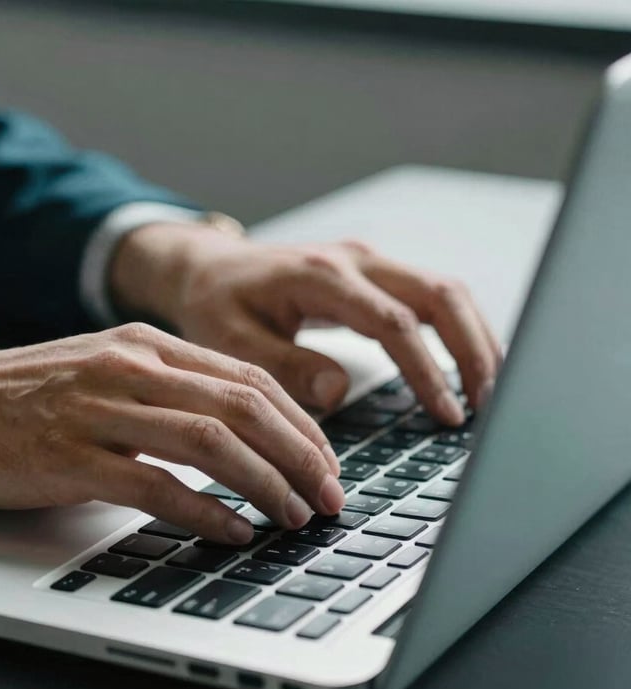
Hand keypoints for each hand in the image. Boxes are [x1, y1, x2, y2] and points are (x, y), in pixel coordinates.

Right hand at [0, 324, 343, 542]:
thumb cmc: (21, 396)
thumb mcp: (105, 373)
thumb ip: (167, 392)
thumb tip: (237, 434)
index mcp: (147, 345)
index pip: (248, 379)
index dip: (299, 423)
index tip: (326, 461)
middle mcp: (131, 368)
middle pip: (243, 407)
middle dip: (300, 455)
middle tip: (330, 495)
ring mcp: (100, 410)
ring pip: (210, 441)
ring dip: (265, 483)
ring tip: (295, 516)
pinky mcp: (70, 457)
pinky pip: (155, 484)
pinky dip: (204, 510)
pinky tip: (233, 530)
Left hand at [111, 223, 501, 421]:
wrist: (210, 269)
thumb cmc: (216, 304)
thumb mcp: (232, 340)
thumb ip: (283, 365)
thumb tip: (338, 392)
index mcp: (320, 277)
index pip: (392, 323)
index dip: (426, 370)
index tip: (447, 414)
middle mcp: (353, 261)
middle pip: (438, 295)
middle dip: (471, 350)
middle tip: (488, 404)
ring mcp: (367, 263)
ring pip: (442, 292)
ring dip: (473, 338)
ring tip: (489, 390)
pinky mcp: (372, 274)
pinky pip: (428, 297)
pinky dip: (455, 330)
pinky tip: (466, 364)